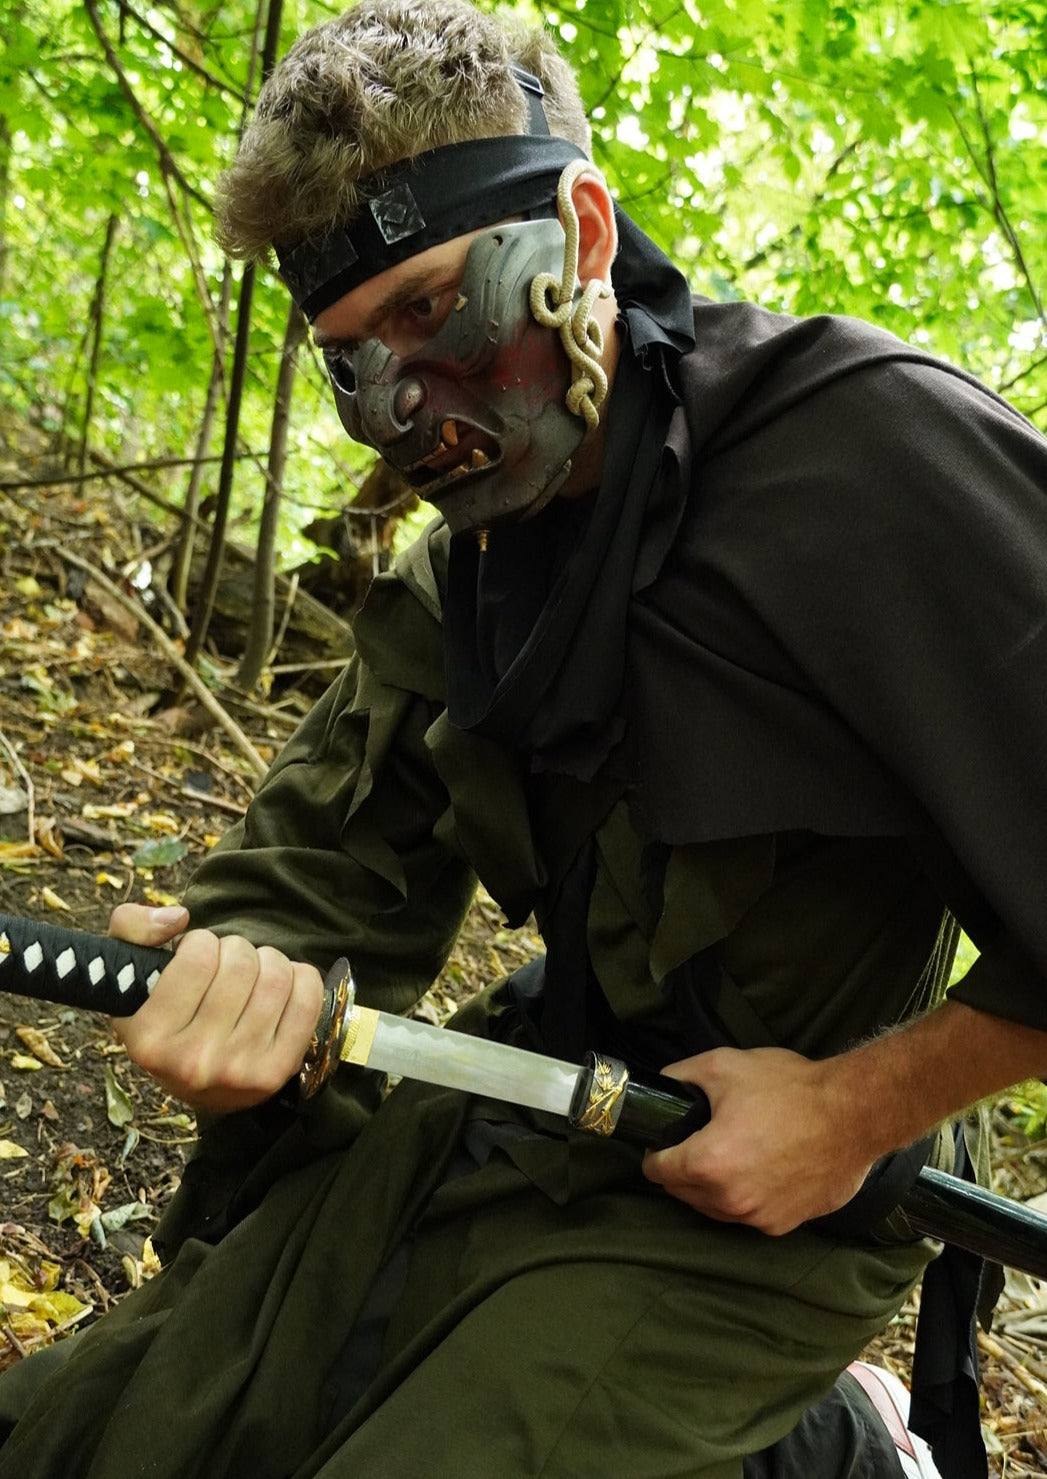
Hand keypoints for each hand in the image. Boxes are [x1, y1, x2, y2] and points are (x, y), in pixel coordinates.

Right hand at [107, 903, 323, 1114]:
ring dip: (269, 962)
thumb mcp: (130, 974)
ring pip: (276, 977)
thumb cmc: (167, 1018)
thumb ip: (132, 927)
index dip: (201, 942)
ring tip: (253, 977)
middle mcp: (192, 1060)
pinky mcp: (278, 1071)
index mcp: (149, 1037)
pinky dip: (301, 979)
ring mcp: (238, 1069)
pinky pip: (308, 999)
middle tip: (228, 966)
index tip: (196, 956)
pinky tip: (283, 988)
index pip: (197, 955)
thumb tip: (178, 918)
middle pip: (240, 963)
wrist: (201, 1087)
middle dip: (237, 951)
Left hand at [641, 1046, 873, 1234]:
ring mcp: (758, 1218)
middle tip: (699, 1140)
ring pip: (714, 1208)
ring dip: (712, 1187)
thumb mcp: (724, 1066)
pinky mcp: (784, 1225)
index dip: (656, 1150)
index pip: (656, 1170)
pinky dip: (745, 1197)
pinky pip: (748, 1215)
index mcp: (708, 1163)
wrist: (854, 1115)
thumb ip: (681, 1076)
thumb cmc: (791, 1090)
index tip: (666, 1137)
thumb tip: (662, 1086)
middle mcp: (729, 1201)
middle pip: (682, 1193)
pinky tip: (759, 1169)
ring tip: (730, 1154)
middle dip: (682, 1169)